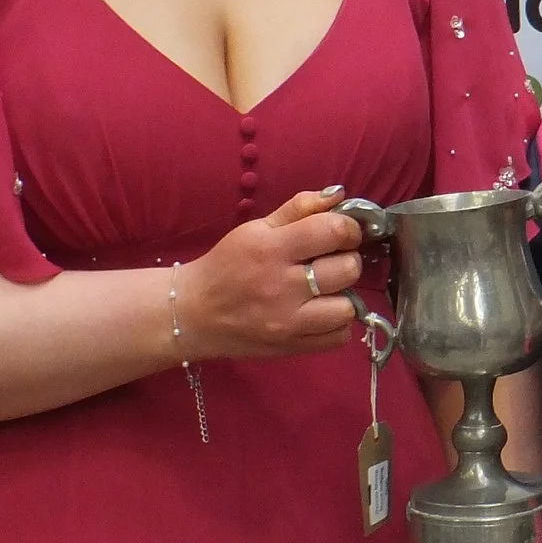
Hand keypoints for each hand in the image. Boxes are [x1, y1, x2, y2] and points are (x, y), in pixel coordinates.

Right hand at [180, 189, 366, 359]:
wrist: (193, 314)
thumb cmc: (226, 265)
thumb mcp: (256, 229)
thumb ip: (299, 208)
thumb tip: (339, 195)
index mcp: (271, 249)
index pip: (332, 231)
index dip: (349, 228)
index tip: (344, 232)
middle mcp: (282, 287)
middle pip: (347, 269)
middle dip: (347, 260)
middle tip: (330, 261)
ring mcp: (288, 322)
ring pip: (348, 308)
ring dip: (343, 296)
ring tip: (325, 291)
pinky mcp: (292, 347)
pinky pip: (339, 337)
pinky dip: (336, 324)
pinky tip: (319, 313)